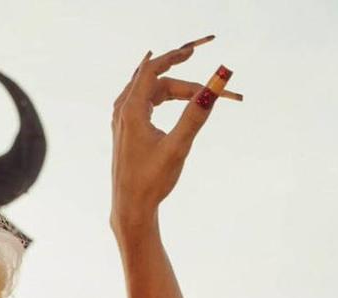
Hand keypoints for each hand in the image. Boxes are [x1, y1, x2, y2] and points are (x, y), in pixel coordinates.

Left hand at [110, 35, 242, 231]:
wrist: (130, 207)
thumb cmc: (152, 180)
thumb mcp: (179, 146)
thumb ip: (197, 114)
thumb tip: (216, 85)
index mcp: (132, 112)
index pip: (151, 70)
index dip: (173, 57)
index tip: (194, 51)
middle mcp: (122, 112)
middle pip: (155, 83)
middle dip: (183, 83)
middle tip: (211, 93)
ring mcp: (121, 122)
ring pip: (149, 93)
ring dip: (174, 91)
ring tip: (197, 95)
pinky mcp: (125, 131)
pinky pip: (143, 102)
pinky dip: (160, 96)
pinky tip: (167, 96)